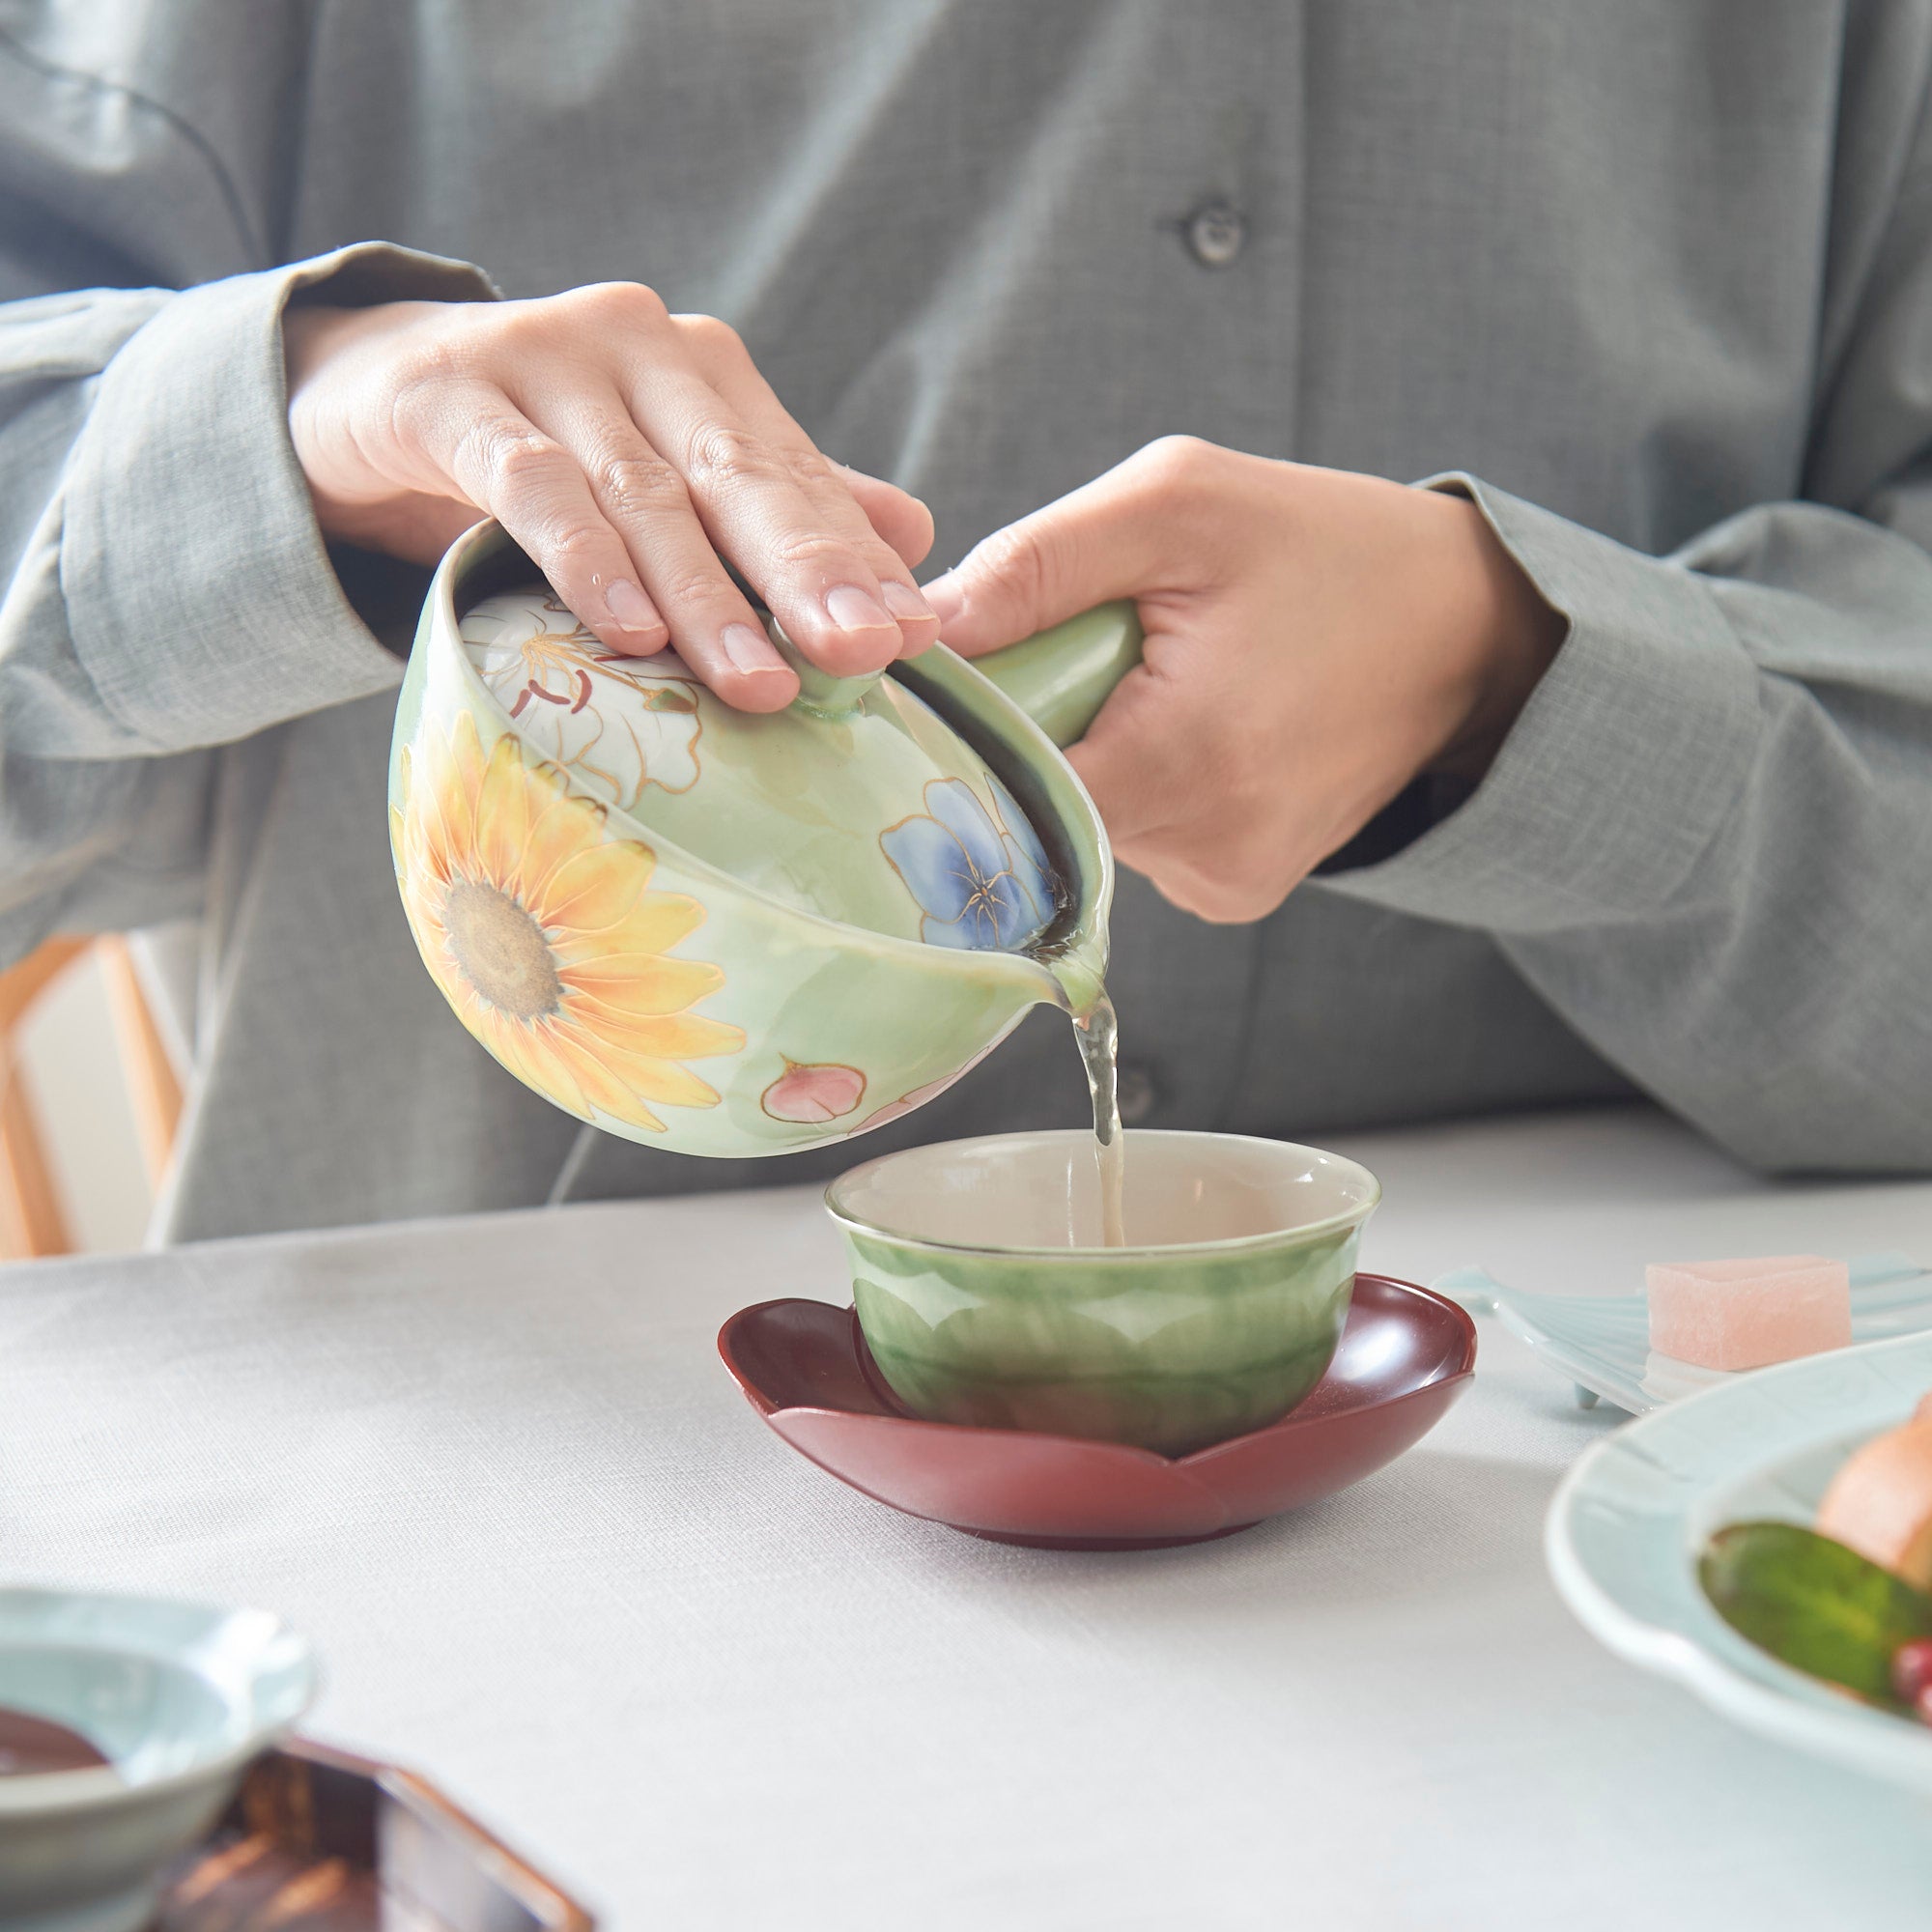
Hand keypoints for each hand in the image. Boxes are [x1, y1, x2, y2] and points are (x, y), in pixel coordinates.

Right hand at [283, 285, 939, 710]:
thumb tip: (916, 534)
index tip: (910, 637)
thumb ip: (779, 500)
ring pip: (641, 491)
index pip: (795, 475)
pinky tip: (626, 626)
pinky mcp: (452, 395)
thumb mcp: (663, 474)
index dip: (854, 557)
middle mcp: (639, 347)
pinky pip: (528, 482)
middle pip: (735, 475)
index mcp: (705, 371)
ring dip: (701, 595)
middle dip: (804, 571)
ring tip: (755, 682)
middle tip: (863, 653)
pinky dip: (582, 554)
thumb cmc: (544, 448)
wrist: (371, 389)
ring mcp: (544, 359)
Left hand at [921, 438, 1563, 922]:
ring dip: (1090, 749)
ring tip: (1162, 679)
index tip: (971, 665)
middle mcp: (1206, 853)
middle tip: (1095, 647)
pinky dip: (1138, 779)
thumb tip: (917, 631)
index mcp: (1187, 760)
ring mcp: (1224, 884)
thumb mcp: (1177, 503)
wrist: (1464, 631)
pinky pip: (1135, 839)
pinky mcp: (1234, 890)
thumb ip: (1036, 565)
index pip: (1001, 786)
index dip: (968, 726)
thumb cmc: (1322, 547)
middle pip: (1035, 808)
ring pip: (1082, 826)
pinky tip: (1192, 724)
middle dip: (1039, 724)